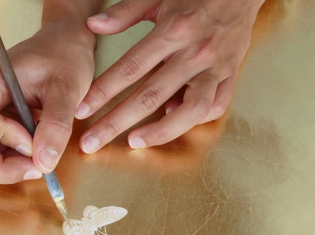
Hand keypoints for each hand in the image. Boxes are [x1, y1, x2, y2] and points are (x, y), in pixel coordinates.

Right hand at [0, 22, 95, 183]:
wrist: (64, 43)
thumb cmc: (64, 56)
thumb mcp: (67, 89)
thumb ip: (56, 126)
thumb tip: (44, 163)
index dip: (2, 141)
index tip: (33, 139)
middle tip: (34, 166)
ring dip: (5, 166)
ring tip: (37, 157)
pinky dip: (9, 160)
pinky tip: (33, 149)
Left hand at [76, 0, 264, 151]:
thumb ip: (125, 12)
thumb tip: (93, 25)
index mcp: (173, 30)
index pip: (130, 69)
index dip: (103, 92)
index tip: (82, 110)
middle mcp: (195, 52)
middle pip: (149, 97)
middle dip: (116, 123)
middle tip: (92, 142)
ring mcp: (215, 67)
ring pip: (190, 111)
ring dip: (160, 132)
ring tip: (134, 142)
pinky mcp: (231, 75)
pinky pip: (215, 106)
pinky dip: (194, 119)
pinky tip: (171, 119)